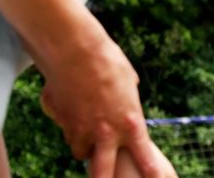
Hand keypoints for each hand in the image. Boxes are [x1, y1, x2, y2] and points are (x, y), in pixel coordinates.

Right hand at [36, 22, 168, 176]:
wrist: (75, 48)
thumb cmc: (108, 60)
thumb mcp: (128, 82)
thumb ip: (129, 101)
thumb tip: (127, 107)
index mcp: (130, 122)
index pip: (144, 158)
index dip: (150, 172)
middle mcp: (106, 132)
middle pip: (103, 173)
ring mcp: (81, 129)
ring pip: (81, 152)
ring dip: (85, 147)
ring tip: (89, 134)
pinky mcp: (62, 121)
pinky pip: (66, 132)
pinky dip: (70, 127)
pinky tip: (72, 110)